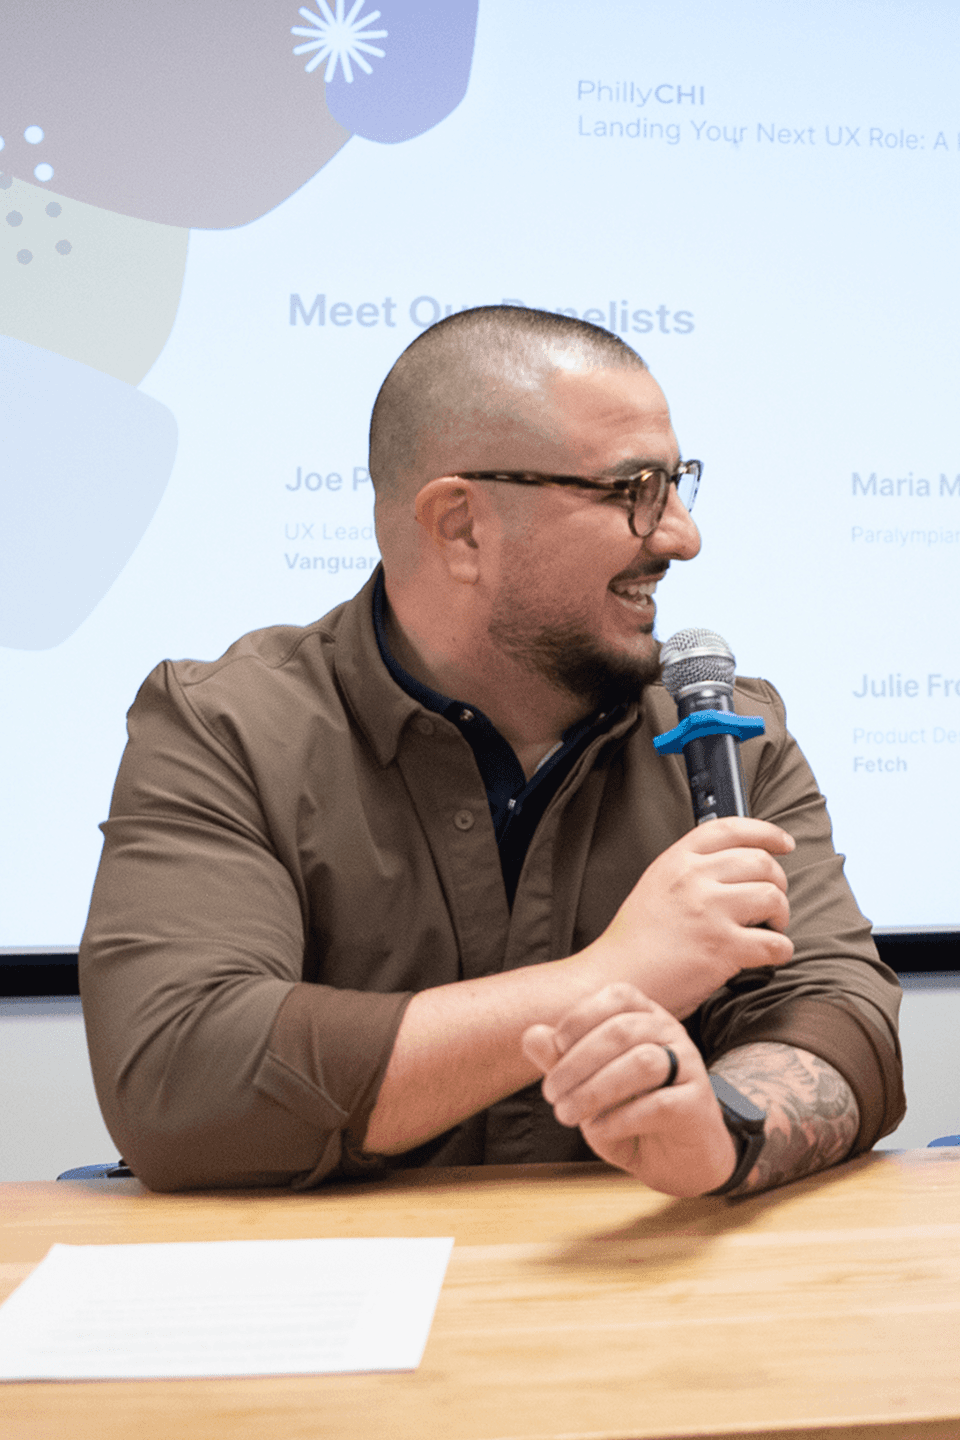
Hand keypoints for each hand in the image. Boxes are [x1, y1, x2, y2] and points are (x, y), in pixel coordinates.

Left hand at [523, 983, 737, 1196]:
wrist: (675, 1159)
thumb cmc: (628, 1114)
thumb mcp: (586, 1085)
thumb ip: (560, 1060)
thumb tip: (531, 1035)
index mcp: (645, 1017)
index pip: (617, 996)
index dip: (581, 1018)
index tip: (556, 1048)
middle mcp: (671, 1034)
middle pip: (622, 1030)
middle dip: (577, 1062)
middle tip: (552, 1094)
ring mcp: (689, 1067)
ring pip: (642, 1063)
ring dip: (595, 1090)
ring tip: (569, 1114)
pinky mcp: (697, 1105)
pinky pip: (659, 1104)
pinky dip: (620, 1118)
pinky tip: (600, 1128)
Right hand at [582, 817, 795, 1018]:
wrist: (615, 976)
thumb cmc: (636, 940)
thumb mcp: (657, 886)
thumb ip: (691, 871)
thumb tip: (738, 867)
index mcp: (677, 860)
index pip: (731, 829)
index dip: (766, 833)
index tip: (784, 844)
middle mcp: (694, 879)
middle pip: (761, 862)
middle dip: (778, 883)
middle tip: (772, 904)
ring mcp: (709, 911)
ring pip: (773, 897)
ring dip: (781, 916)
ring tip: (769, 929)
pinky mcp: (722, 947)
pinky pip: (775, 943)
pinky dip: (780, 951)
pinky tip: (769, 955)